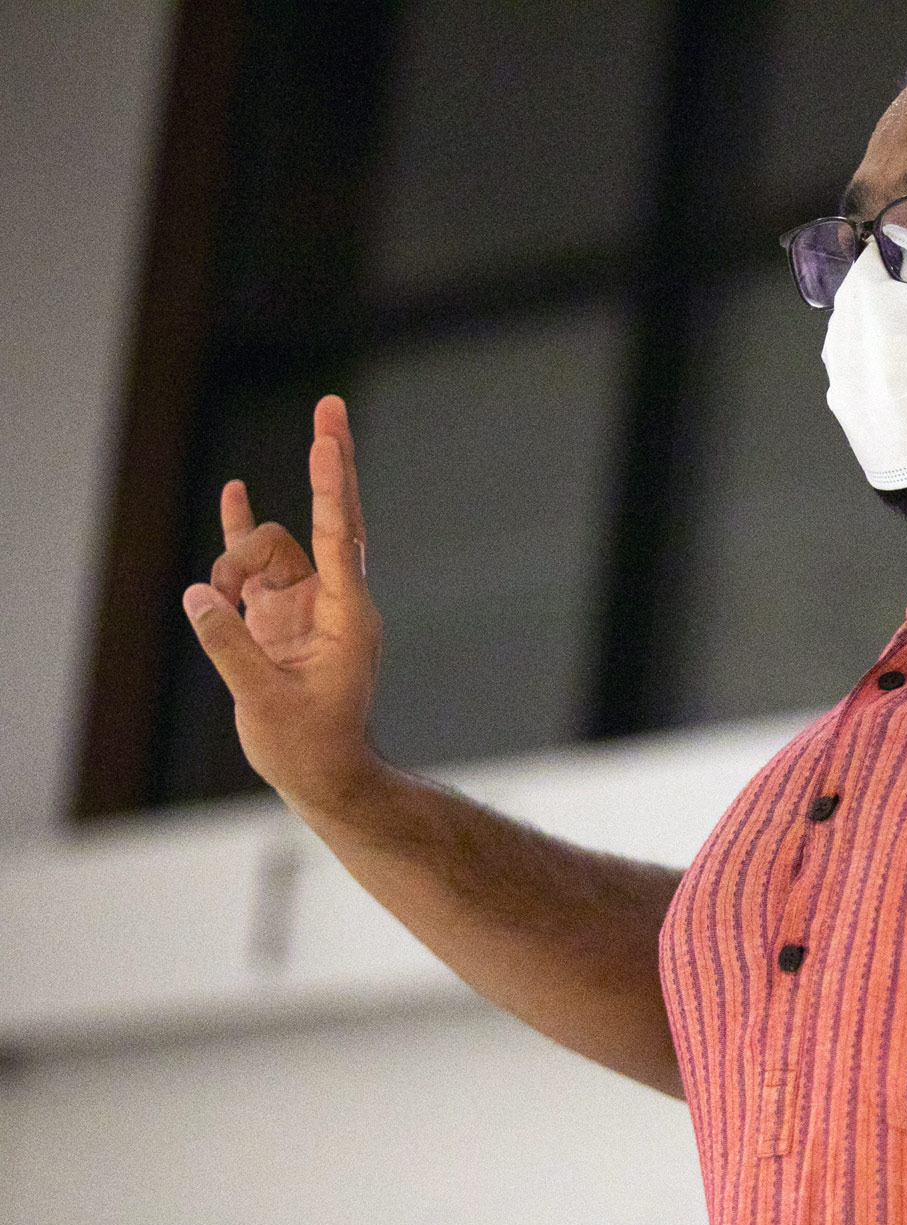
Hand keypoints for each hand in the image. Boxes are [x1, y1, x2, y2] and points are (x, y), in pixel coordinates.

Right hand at [183, 394, 385, 815]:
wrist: (323, 775)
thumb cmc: (310, 746)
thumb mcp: (266, 702)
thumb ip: (231, 646)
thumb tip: (199, 595)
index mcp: (347, 616)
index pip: (340, 536)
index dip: (331, 486)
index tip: (327, 440)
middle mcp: (332, 599)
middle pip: (331, 517)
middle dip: (330, 463)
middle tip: (331, 406)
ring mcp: (305, 602)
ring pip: (267, 550)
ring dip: (233, 564)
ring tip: (219, 604)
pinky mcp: (278, 612)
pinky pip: (256, 563)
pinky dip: (240, 531)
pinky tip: (234, 490)